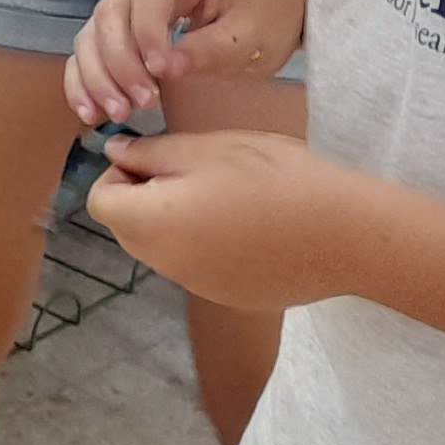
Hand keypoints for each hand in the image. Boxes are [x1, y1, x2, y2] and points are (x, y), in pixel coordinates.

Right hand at [62, 0, 297, 126]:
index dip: (146, 33)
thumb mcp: (251, 35)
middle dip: (118, 64)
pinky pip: (89, 52)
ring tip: (118, 113)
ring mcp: (127, 2)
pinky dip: (83, 81)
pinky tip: (90, 111)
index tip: (161, 73)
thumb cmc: (264, 15)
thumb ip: (208, 49)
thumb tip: (167, 69)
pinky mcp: (120, 29)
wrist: (268, 7)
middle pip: (110, 15)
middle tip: (141, 104)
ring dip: (97, 77)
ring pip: (91, 35)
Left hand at [83, 128, 372, 317]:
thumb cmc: (274, 178)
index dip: (120, 173)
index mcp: (150, 224)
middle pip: (128, 227)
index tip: (160, 157)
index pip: (100, 201)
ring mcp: (197, 286)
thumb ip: (151, 153)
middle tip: (196, 170)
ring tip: (228, 194)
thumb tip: (115, 152)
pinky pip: (198, 266)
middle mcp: (164, 264)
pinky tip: (251, 225)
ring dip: (177, 220)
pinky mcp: (228, 296)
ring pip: (164, 248)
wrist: (344, 234)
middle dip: (146, 197)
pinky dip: (208, 245)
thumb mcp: (207, 149)